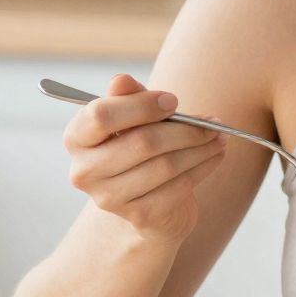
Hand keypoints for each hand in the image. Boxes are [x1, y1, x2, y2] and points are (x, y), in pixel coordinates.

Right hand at [62, 73, 226, 243]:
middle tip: (212, 122)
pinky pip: (178, 187)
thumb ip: (129, 98)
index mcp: (76, 138)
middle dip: (185, 130)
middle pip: (142, 142)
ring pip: (165, 166)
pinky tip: (215, 156)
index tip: (173, 101)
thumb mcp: (132, 118)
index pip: (101, 115)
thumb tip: (121, 80)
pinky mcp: (138, 216)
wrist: (146, 200)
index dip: (141, 105)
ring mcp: (109, 198)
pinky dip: (203, 168)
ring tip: (219, 136)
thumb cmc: (138, 146)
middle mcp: (84, 171)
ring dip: (200, 148)